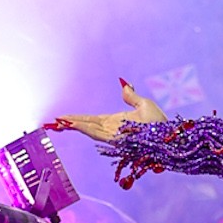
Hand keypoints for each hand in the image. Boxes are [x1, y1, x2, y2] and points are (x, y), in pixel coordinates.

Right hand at [46, 79, 165, 144]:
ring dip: (73, 125)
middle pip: (86, 126)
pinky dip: (84, 128)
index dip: (77, 118)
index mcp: (116, 122)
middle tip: (51, 123)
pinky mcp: (117, 139)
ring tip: (57, 123)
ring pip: (88, 130)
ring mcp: (114, 135)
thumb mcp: (144, 104)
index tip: (62, 117)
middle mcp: (112, 130)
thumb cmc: (161, 124)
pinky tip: (73, 124)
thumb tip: (123, 83)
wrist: (171, 136)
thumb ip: (131, 96)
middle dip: (69, 124)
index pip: (92, 120)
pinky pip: (97, 133)